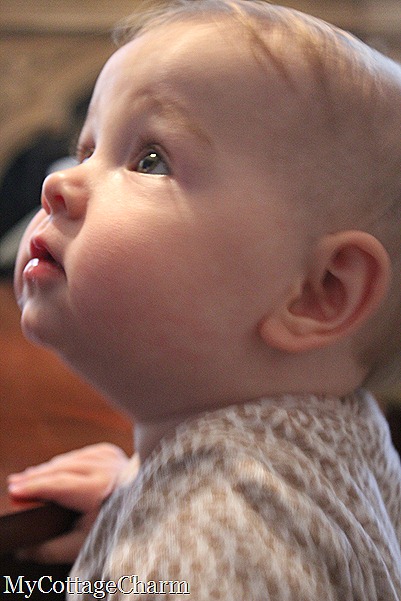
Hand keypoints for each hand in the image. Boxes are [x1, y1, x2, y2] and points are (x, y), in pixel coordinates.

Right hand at [7, 443, 135, 563]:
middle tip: (14, 484)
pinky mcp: (110, 452)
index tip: (15, 490)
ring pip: (71, 459)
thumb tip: (25, 549)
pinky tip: (54, 468)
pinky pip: (81, 454)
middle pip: (63, 468)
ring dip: (48, 468)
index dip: (35, 487)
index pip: (60, 485)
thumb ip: (51, 548)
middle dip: (36, 476)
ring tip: (28, 478)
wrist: (146, 511)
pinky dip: (66, 461)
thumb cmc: (116, 529)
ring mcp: (109, 457)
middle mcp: (106, 469)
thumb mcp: (84, 545)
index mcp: (101, 490)